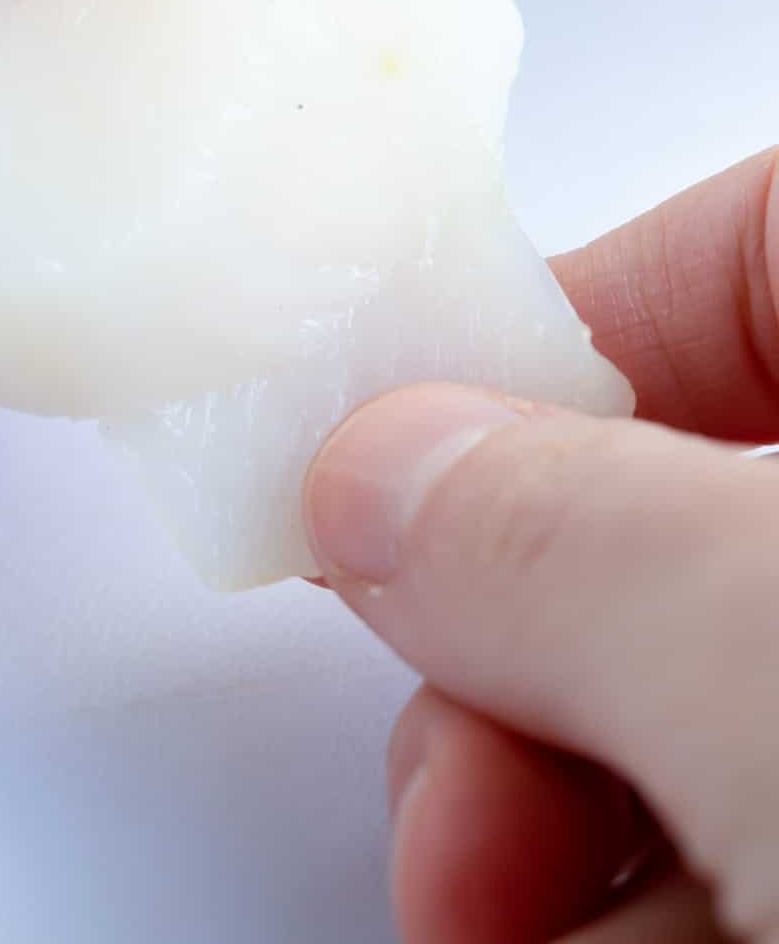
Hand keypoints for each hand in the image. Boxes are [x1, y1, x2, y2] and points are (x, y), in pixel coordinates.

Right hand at [304, 149, 778, 942]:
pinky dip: (646, 899)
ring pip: (691, 690)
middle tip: (455, 741)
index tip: (398, 460)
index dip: (556, 333)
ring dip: (540, 801)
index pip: (742, 243)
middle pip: (678, 498)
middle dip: (516, 641)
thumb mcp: (766, 641)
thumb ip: (560, 532)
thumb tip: (382, 474)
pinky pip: (747, 828)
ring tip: (489, 900)